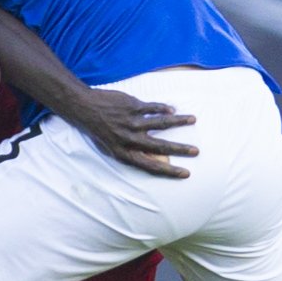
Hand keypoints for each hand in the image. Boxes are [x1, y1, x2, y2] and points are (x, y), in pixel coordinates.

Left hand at [71, 89, 197, 177]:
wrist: (84, 108)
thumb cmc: (99, 131)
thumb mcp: (111, 148)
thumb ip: (131, 153)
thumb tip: (153, 158)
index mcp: (123, 153)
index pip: (150, 166)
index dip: (169, 171)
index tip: (186, 173)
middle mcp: (128, 139)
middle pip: (159, 146)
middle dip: (180, 149)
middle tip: (196, 151)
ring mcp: (131, 122)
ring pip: (160, 123)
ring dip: (179, 122)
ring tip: (193, 120)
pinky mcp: (131, 107)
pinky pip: (152, 108)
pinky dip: (163, 108)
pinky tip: (172, 110)